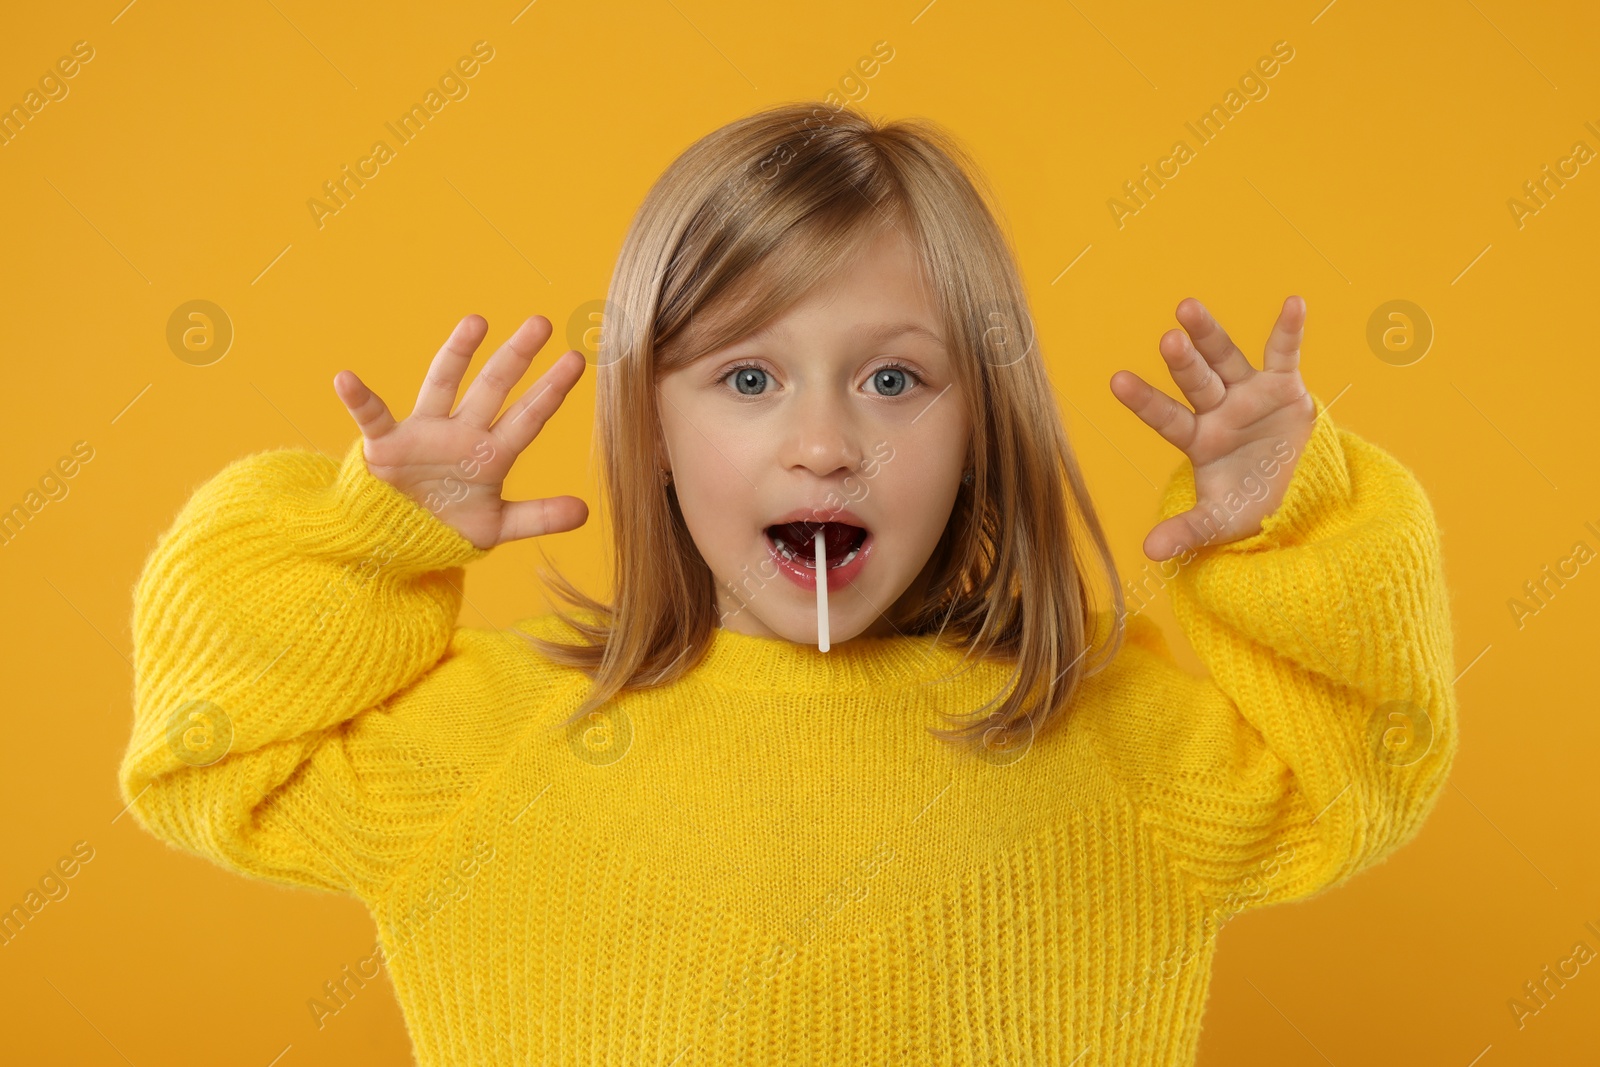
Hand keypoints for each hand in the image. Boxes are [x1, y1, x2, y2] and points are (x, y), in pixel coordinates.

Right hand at [332, 314, 588, 550]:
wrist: (400, 539)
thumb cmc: (450, 524)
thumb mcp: (497, 525)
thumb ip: (539, 516)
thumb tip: (585, 512)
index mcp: (492, 452)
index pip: (528, 415)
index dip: (550, 390)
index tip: (575, 360)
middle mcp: (462, 432)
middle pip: (493, 386)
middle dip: (517, 356)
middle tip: (541, 322)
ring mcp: (425, 433)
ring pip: (443, 384)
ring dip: (457, 354)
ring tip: (476, 322)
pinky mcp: (386, 445)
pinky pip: (371, 417)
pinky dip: (358, 399)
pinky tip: (346, 378)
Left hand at [1109, 296, 1315, 561]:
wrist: (1301, 496)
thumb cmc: (1253, 504)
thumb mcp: (1220, 523)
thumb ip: (1187, 531)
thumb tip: (1149, 552)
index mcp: (1197, 440)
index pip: (1166, 418)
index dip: (1144, 401)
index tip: (1117, 380)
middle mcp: (1217, 411)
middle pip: (1195, 382)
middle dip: (1182, 362)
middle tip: (1167, 340)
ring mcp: (1248, 394)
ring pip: (1225, 358)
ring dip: (1209, 334)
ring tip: (1186, 308)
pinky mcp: (1284, 386)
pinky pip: (1285, 354)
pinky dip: (1289, 329)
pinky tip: (1293, 303)